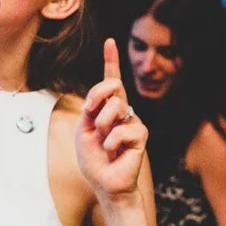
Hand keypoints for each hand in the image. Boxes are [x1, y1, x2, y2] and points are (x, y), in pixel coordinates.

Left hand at [76, 39, 147, 202]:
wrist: (104, 183)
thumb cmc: (94, 160)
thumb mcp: (83, 130)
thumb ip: (91, 110)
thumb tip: (103, 98)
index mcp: (107, 108)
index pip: (111, 81)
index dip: (111, 60)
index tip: (110, 42)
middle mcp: (123, 111)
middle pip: (112, 86)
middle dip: (96, 96)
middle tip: (90, 116)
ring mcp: (133, 122)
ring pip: (116, 106)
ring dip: (103, 125)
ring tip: (105, 143)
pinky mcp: (141, 135)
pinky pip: (123, 129)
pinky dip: (111, 142)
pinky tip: (114, 152)